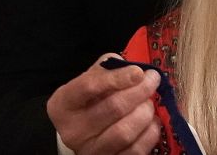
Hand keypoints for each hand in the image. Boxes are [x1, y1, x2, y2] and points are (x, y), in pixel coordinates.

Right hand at [47, 54, 161, 154]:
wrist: (82, 133)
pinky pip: (136, 150)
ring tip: (149, 102)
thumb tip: (135, 71)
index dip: (117, 78)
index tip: (139, 72)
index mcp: (64, 104)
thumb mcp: (90, 79)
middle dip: (140, 91)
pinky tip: (151, 121)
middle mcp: (73, 131)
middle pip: (113, 108)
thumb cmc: (88, 100)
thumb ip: (108, 68)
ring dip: (145, 112)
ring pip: (125, 132)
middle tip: (152, 80)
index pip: (89, 87)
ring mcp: (90, 151)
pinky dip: (150, 133)